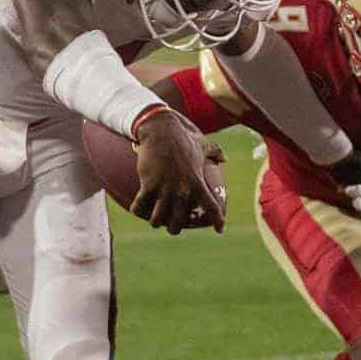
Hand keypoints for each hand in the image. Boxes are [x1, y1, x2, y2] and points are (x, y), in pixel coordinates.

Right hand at [131, 110, 225, 233]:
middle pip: (178, 222)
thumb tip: (224, 157)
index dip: (217, 220)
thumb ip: (214, 152)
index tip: (220, 230)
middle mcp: (182, 189)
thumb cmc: (181, 137)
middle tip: (171, 226)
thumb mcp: (201, 144)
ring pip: (157, 218)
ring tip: (153, 220)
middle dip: (174, 228)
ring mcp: (164, 188)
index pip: (211, 206)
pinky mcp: (148, 184)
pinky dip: (137, 209)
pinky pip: (140, 206)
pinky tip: (136, 208)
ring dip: (155, 221)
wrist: (160, 129)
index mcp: (197, 182)